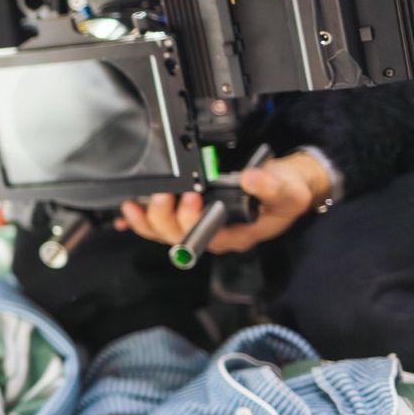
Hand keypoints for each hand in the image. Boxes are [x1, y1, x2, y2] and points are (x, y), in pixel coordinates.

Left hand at [114, 153, 331, 253]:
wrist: (285, 184)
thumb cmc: (286, 192)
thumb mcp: (288, 190)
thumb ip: (271, 186)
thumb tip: (250, 178)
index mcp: (234, 234)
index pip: (205, 236)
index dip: (190, 221)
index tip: (190, 197)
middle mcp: (212, 234)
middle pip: (177, 236)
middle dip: (164, 216)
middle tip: (163, 193)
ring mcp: (198, 225)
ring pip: (164, 232)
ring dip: (145, 220)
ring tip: (133, 206)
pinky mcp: (188, 215)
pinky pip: (159, 223)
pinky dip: (140, 222)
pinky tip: (125, 217)